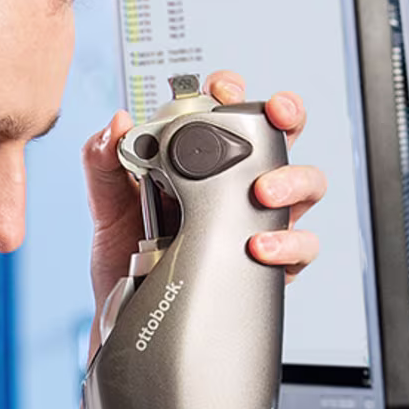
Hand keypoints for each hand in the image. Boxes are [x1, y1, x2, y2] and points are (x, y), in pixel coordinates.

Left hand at [81, 72, 325, 332]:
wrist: (126, 319)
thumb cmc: (124, 259)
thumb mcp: (106, 207)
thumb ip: (102, 161)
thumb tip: (119, 122)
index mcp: (203, 162)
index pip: (230, 111)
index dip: (234, 91)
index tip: (222, 89)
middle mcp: (238, 187)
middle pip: (283, 137)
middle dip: (287, 117)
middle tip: (271, 119)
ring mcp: (258, 223)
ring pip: (306, 187)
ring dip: (294, 180)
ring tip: (264, 193)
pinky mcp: (269, 266)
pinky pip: (300, 249)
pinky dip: (289, 244)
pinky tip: (260, 247)